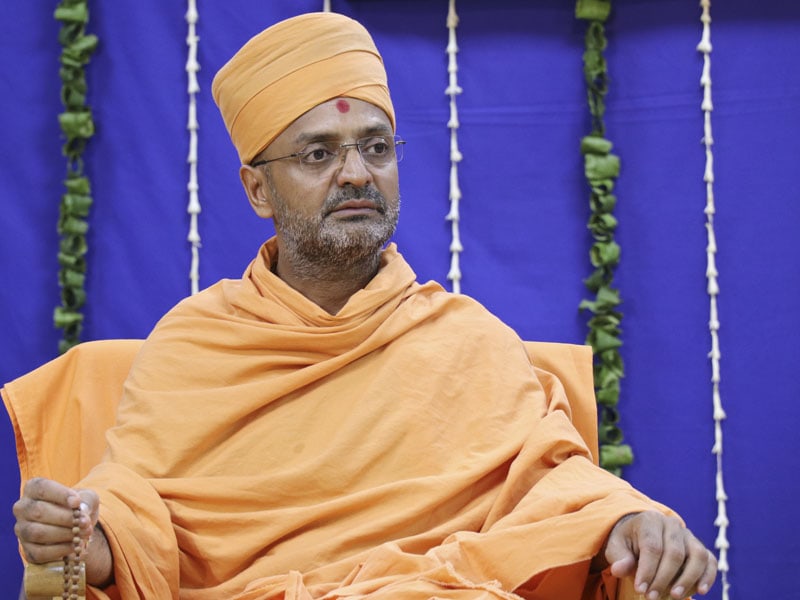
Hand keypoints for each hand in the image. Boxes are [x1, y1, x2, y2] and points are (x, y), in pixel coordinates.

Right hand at [13, 477, 112, 586]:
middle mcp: (22, 508)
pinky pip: (39, 552)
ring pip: (38, 533)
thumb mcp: (87, 497)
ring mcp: (22, 529)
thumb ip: (86, 502)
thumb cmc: (78, 506)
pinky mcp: (27, 549)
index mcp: (33, 488)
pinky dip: (60, 550)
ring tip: (83, 535)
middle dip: (66, 518)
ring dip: (64, 534)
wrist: (75, 526)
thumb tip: (82, 514)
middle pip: (39, 512)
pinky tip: (74, 546)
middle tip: (85, 523)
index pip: (42, 488)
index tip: (76, 502)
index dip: (60, 495)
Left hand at [599, 511, 716, 599]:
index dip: (647, 570)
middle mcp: (672, 525)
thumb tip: (619, 569)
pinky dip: (708, 576)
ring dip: (688, 579)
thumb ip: (619, 558)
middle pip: (674, 553)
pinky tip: (700, 591)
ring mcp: (689, 535)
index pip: (652, 547)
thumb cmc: (628, 543)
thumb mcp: (616, 547)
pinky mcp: (700, 547)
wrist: (641, 535)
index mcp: (650, 520)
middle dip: (664, 579)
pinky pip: (710, 561)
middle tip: (652, 597)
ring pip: (697, 556)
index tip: (640, 589)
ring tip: (674, 596)